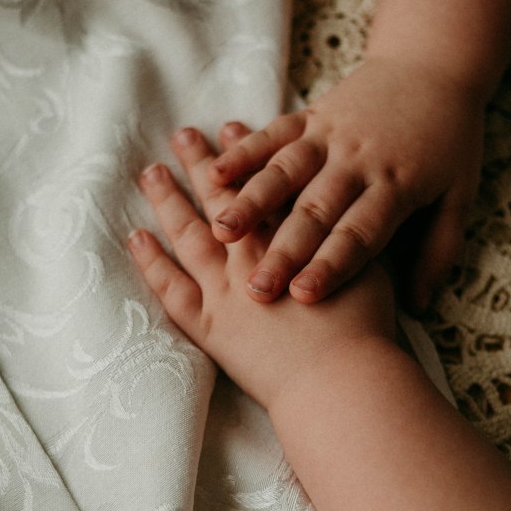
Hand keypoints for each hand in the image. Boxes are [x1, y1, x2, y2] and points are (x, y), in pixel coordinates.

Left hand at [128, 128, 395, 411]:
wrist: (341, 382)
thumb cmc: (366, 330)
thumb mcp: (374, 271)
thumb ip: (356, 241)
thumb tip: (353, 218)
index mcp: (296, 235)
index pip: (265, 183)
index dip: (247, 154)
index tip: (230, 128)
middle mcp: (255, 252)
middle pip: (224, 198)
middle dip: (202, 164)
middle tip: (183, 135)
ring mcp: (226, 288)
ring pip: (190, 234)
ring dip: (169, 199)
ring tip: (151, 172)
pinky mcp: (210, 326)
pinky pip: (171, 288)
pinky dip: (152, 262)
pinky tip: (136, 237)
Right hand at [208, 57, 485, 311]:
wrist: (436, 64)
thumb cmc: (450, 141)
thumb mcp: (460, 196)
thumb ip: (438, 251)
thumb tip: (418, 307)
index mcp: (396, 187)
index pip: (359, 234)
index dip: (331, 265)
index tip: (304, 297)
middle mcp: (358, 162)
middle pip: (316, 211)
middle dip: (284, 252)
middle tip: (256, 288)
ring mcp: (331, 136)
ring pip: (286, 172)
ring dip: (252, 203)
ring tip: (221, 232)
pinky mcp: (311, 116)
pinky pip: (274, 134)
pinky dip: (244, 151)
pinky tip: (216, 174)